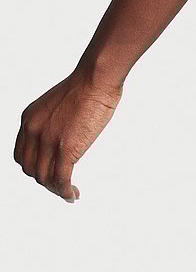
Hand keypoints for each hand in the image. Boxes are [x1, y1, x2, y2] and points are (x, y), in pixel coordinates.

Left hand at [14, 68, 121, 202]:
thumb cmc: (86, 84)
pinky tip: (73, 194)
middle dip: (44, 180)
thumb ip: (52, 121)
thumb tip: (61, 136)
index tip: (48, 171)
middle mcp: (33, 131)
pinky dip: (65, 191)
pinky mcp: (66, 148)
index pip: (22, 155)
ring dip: (55, 189)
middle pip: (31, 169)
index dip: (34, 167)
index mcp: (29, 119)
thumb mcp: (56, 103)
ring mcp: (48, 141)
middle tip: (60, 183)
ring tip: (68, 192)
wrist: (96, 77)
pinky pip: (61, 179)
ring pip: (44, 178)